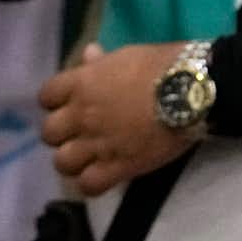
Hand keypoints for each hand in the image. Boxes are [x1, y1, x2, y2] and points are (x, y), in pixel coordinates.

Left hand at [39, 43, 200, 196]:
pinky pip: (88, 186)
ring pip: (62, 162)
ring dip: (75, 160)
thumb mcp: (129, 55)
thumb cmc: (165, 65)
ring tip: (93, 157)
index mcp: (81, 84)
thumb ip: (101, 62)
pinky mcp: (117, 168)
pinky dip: (93, 182)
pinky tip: (105, 174)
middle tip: (85, 131)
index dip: (58, 101)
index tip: (73, 102)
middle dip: (64, 133)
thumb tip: (88, 54)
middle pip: (49, 133)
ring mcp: (96, 145)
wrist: (195, 91)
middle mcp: (81, 116)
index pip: (46, 97)